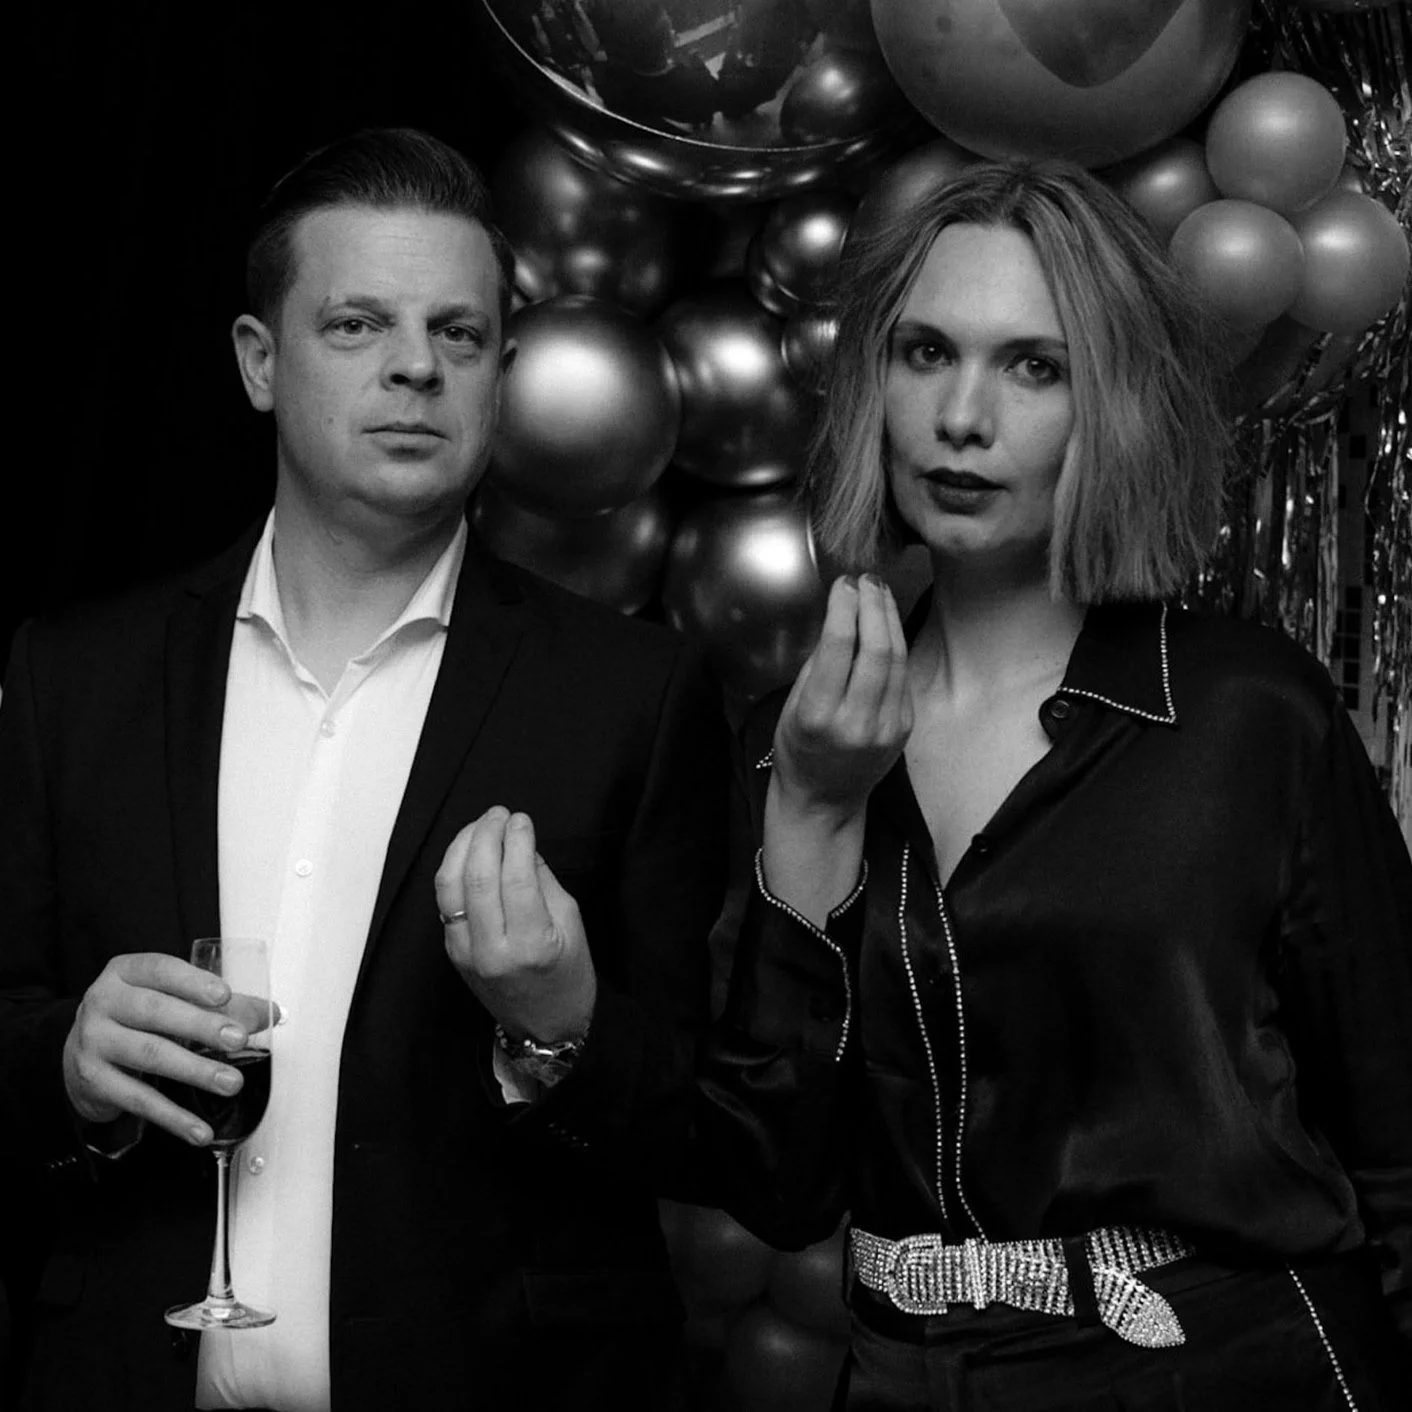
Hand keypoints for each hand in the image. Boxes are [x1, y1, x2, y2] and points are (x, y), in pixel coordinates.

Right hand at [62, 954, 266, 1144]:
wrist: (80, 1054)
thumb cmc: (136, 1018)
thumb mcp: (168, 998)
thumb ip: (217, 1004)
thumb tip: (269, 1014)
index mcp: (126, 972)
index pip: (160, 970)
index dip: (193, 982)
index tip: (224, 995)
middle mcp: (103, 1002)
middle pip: (156, 1013)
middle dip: (201, 1027)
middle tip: (237, 1039)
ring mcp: (94, 1042)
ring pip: (150, 1055)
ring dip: (195, 1071)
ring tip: (230, 1082)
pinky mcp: (93, 1081)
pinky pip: (138, 1100)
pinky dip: (173, 1116)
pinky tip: (199, 1129)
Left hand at [437, 807, 596, 1043]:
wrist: (546, 1025)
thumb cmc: (568, 974)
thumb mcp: (571, 924)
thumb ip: (543, 881)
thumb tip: (520, 843)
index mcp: (531, 946)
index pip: (515, 879)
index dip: (516, 840)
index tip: (522, 819)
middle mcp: (492, 951)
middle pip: (477, 878)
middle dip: (486, 835)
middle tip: (499, 814)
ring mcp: (465, 953)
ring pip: (450, 886)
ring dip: (462, 846)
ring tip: (481, 825)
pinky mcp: (452, 952)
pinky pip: (445, 901)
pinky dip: (454, 869)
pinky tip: (468, 852)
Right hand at [771, 573, 912, 826]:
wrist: (824, 801)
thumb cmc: (798, 749)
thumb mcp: (794, 705)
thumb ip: (820, 664)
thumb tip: (842, 615)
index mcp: (820, 715)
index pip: (840, 647)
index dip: (844, 607)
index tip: (843, 583)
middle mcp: (857, 721)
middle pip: (878, 648)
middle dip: (874, 606)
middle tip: (867, 580)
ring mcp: (887, 727)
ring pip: (898, 659)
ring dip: (890, 619)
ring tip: (880, 592)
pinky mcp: (904, 728)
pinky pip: (903, 677)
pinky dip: (896, 645)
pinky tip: (887, 624)